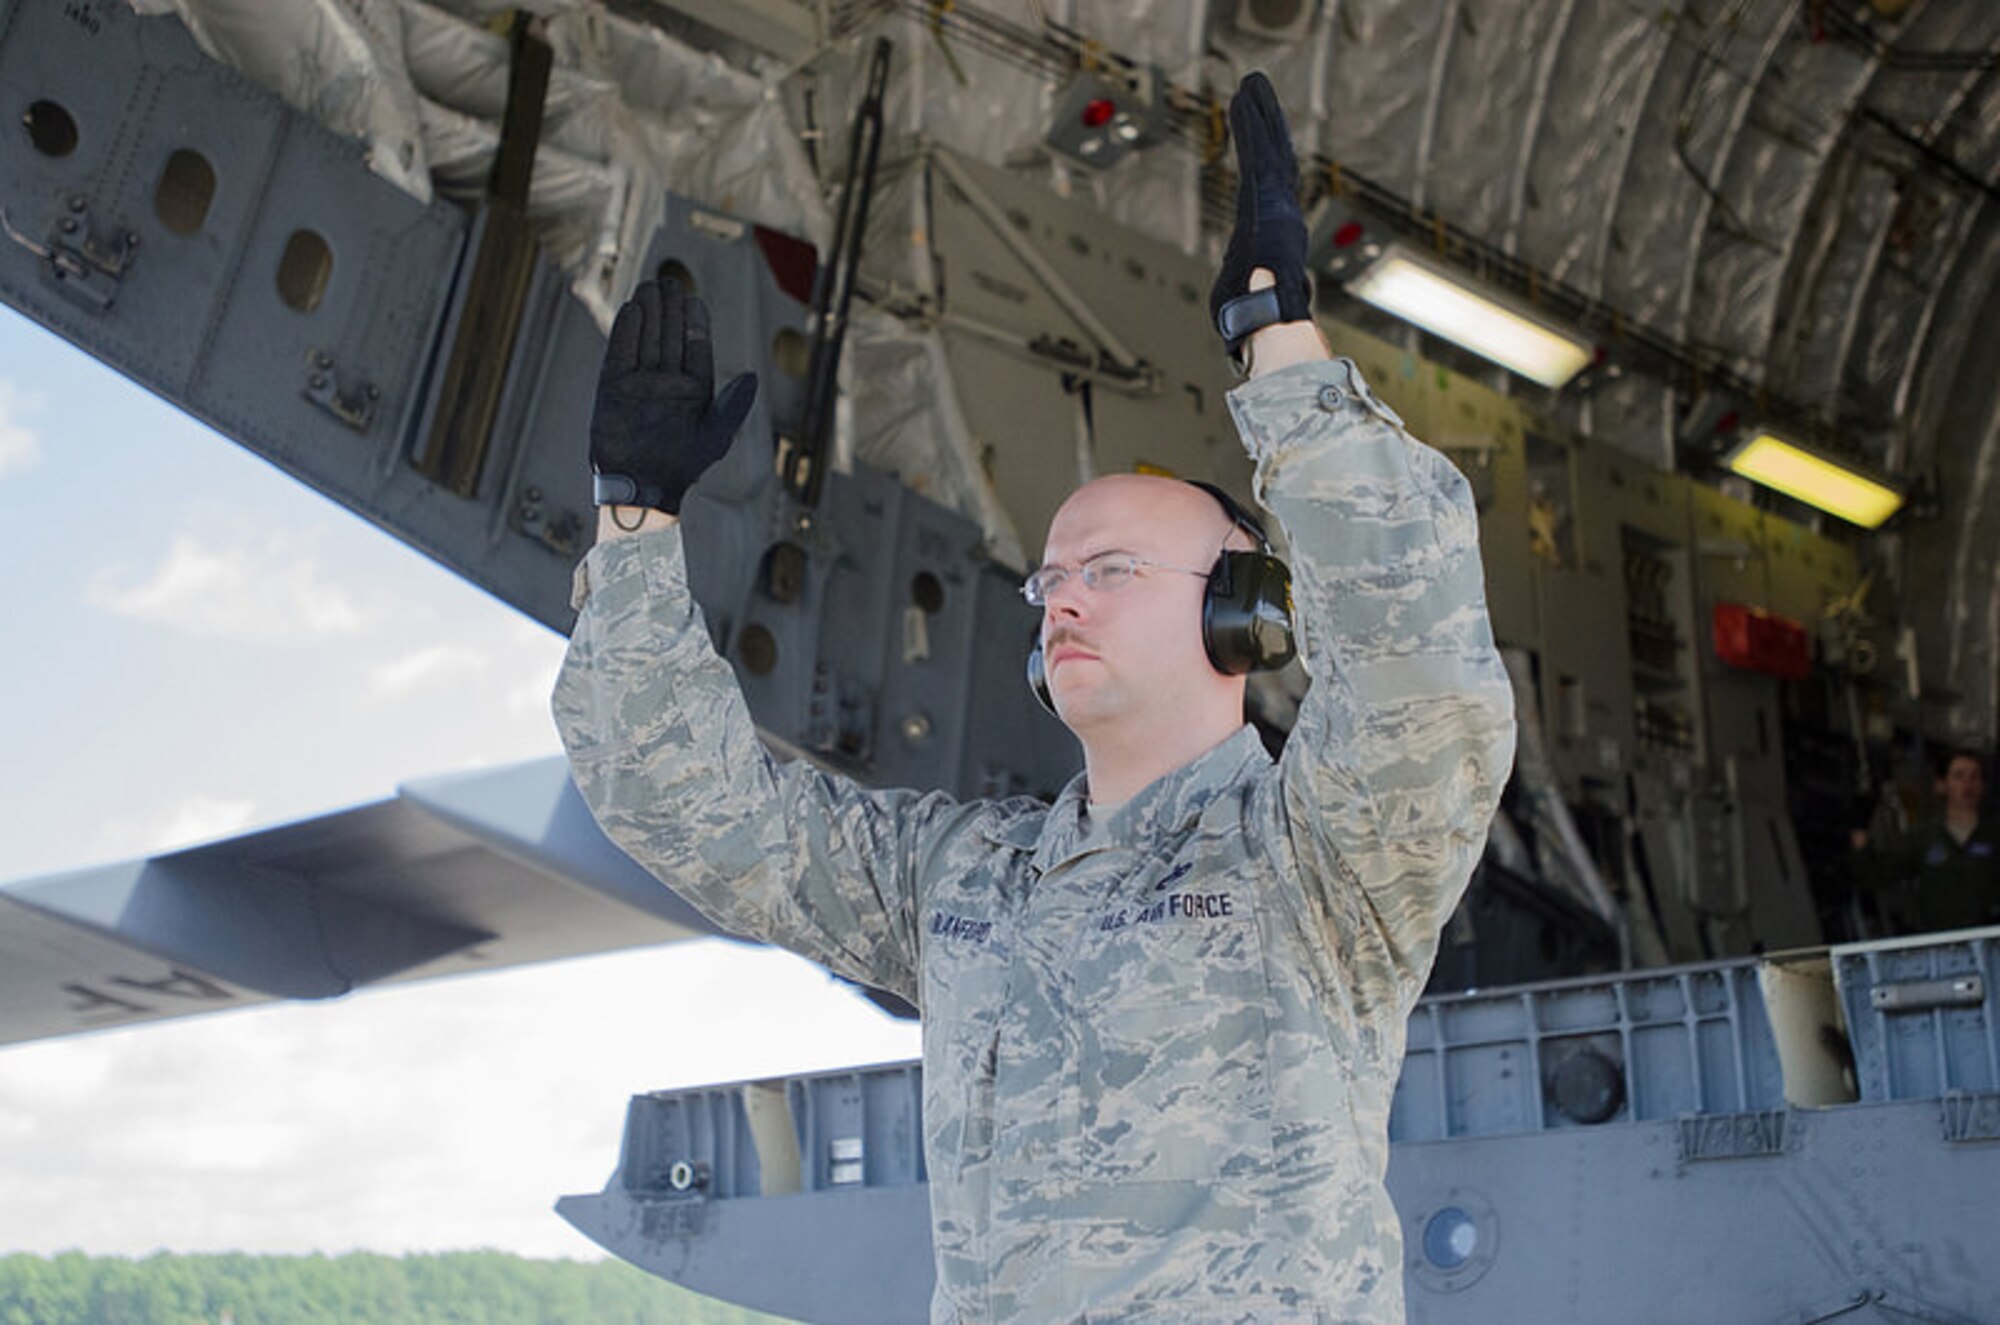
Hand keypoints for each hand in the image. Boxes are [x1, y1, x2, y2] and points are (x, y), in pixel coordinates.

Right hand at [590, 279, 757, 514]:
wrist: (644, 488)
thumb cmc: (684, 466)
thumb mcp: (716, 435)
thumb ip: (734, 405)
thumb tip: (753, 377)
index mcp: (694, 391)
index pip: (695, 347)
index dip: (693, 322)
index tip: (693, 299)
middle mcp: (666, 383)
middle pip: (669, 338)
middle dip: (670, 310)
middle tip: (669, 283)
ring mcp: (639, 384)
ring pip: (646, 341)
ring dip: (649, 314)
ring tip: (651, 288)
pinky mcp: (613, 389)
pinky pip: (620, 354)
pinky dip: (626, 332)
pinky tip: (632, 310)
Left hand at [1209, 72, 1311, 357]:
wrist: (1269, 320)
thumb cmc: (1255, 320)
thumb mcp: (1245, 298)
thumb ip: (1246, 287)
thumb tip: (1250, 296)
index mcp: (1268, 234)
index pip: (1265, 188)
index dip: (1264, 159)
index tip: (1263, 137)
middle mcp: (1277, 213)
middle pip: (1271, 159)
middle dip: (1266, 125)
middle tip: (1257, 93)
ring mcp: (1275, 204)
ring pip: (1267, 150)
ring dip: (1260, 116)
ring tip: (1251, 85)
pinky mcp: (1268, 198)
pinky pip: (1258, 152)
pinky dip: (1253, 125)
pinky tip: (1247, 99)